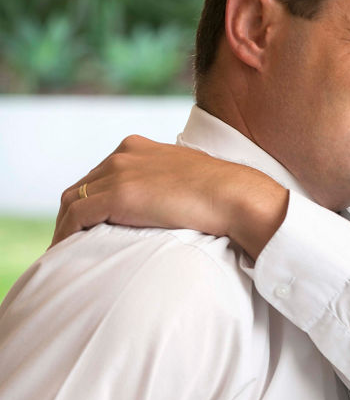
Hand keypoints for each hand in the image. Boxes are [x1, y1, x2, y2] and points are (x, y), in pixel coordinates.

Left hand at [53, 135, 287, 258]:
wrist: (236, 196)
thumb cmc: (224, 194)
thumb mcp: (188, 178)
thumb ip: (168, 183)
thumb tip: (168, 204)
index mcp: (138, 147)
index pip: (100, 173)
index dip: (92, 200)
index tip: (90, 224)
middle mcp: (123, 155)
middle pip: (82, 186)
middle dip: (74, 214)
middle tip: (73, 241)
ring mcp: (119, 172)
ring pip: (71, 201)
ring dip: (64, 227)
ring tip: (66, 252)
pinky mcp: (119, 195)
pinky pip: (77, 216)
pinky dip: (67, 234)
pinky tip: (68, 252)